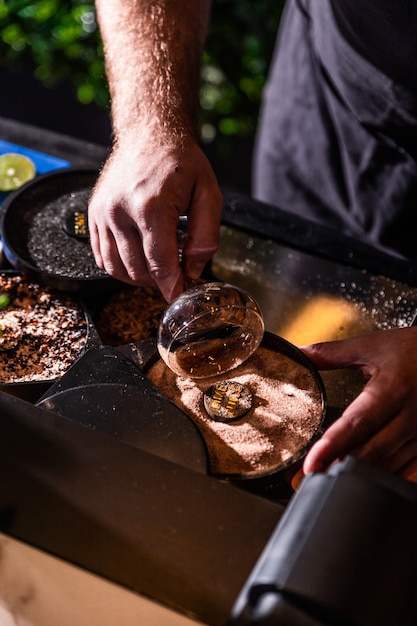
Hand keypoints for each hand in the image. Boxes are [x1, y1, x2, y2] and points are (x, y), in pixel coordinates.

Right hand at [88, 136, 222, 302]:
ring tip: (156, 267)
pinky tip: (136, 259)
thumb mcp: (208, 194)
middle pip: (137, 270)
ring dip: (137, 277)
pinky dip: (118, 266)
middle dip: (158, 280)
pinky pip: (100, 255)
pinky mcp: (93, 214)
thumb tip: (194, 268)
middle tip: (174, 272)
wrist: (148, 134)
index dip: (171, 285)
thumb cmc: (180, 161)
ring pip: (115, 268)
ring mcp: (103, 213)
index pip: (160, 263)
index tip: (177, 296)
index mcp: (152, 207)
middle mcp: (121, 211)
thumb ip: (206, 235)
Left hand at [301, 327, 416, 481]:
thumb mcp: (371, 346)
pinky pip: (408, 470)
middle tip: (310, 478)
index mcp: (392, 389)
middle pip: (371, 451)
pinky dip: (384, 477)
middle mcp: (410, 415)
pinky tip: (364, 480)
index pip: (357, 423)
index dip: (332, 445)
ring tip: (330, 479)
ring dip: (360, 475)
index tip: (311, 464)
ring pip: (389, 465)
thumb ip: (330, 353)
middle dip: (339, 466)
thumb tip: (298, 355)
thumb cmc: (412, 350)